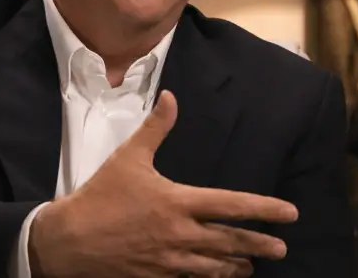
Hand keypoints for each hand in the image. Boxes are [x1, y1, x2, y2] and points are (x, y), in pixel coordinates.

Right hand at [28, 90, 297, 277]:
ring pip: (214, 267)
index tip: (289, 214)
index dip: (264, 209)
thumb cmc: (100, 197)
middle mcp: (180, 235)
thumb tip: (171, 97)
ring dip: (237, 266)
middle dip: (259, 245)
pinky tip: (216, 277)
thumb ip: (156, 128)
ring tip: (252, 266)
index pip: (232, 206)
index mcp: (178, 202)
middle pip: (230, 242)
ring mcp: (169, 262)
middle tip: (282, 248)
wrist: (68, 241)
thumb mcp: (128, 157)